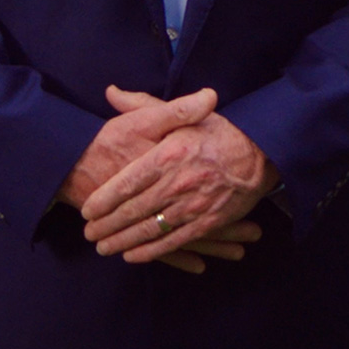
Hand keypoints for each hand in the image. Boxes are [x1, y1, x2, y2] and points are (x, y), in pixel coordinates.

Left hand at [82, 87, 277, 267]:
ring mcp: (193, 205)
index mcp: (169, 154)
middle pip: (133, 210)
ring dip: (123, 241)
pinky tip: (132, 255)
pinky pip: (173, 242)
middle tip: (89, 234)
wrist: (260, 153)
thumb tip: (111, 93)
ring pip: (150, 229)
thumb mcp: (181, 114)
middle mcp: (179, 182)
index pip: (127, 182)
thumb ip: (143, 105)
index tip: (88, 210)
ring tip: (104, 247)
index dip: (104, 199)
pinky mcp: (207, 223)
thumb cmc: (218, 132)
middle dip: (107, 225)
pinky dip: (151, 251)